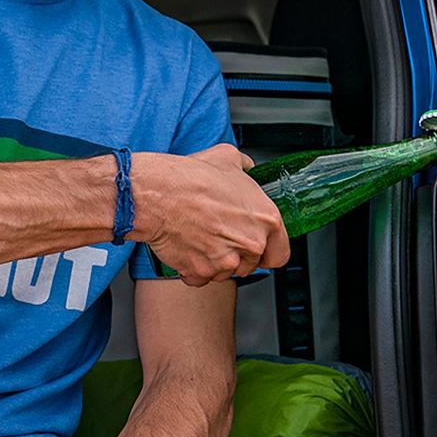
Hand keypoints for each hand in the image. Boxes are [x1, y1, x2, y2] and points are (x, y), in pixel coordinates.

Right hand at [134, 143, 288, 285]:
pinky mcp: (201, 272)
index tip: (258, 250)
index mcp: (266, 219)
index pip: (280, 253)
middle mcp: (250, 243)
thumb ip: (243, 166)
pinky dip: (193, 268)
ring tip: (199, 238)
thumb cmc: (188, 178)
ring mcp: (226, 261)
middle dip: (236, 254)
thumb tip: (245, 167)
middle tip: (219, 236)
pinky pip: (201, 278)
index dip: (267, 251)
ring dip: (215, 262)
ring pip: (226, 273)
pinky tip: (186, 247)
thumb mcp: (226, 158)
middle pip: (251, 264)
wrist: (156, 195)